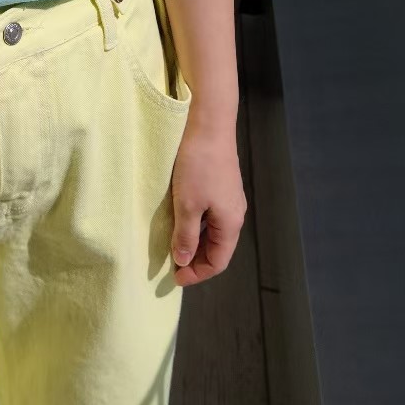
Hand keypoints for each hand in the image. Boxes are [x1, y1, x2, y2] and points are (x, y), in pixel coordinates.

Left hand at [169, 109, 245, 286]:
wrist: (209, 126)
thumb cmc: (198, 166)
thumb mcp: (187, 205)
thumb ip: (186, 236)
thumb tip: (184, 261)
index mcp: (230, 224)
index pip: (218, 262)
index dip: (197, 274)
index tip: (174, 278)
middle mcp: (234, 214)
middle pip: (217, 248)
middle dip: (195, 260)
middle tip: (170, 265)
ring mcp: (228, 199)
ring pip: (212, 232)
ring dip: (194, 242)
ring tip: (172, 245)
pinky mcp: (220, 186)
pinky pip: (210, 215)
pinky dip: (196, 225)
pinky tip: (179, 220)